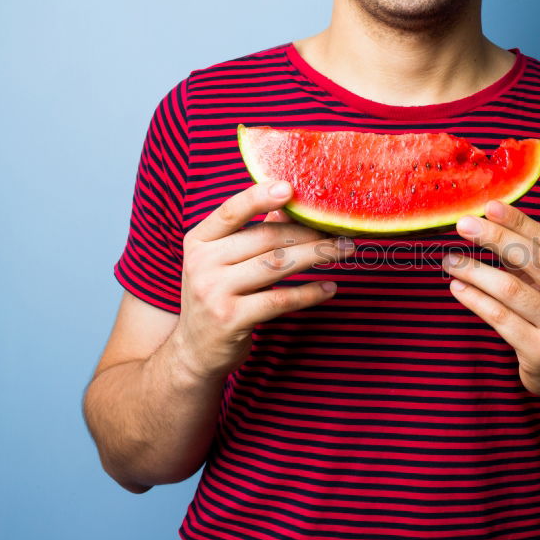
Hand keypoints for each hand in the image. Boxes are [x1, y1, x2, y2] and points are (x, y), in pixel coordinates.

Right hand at [174, 180, 354, 380]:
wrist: (193, 352)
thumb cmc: (217, 297)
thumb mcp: (224, 262)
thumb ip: (254, 234)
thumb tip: (291, 207)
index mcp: (198, 240)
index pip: (231, 211)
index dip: (260, 197)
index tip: (291, 187)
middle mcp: (201, 262)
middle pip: (266, 238)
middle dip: (308, 231)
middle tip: (340, 229)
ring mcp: (213, 292)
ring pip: (277, 265)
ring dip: (317, 255)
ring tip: (345, 250)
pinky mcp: (230, 319)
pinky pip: (279, 300)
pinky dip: (309, 293)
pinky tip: (329, 287)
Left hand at [443, 200, 539, 400]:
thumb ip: (534, 261)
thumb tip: (489, 222)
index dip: (519, 222)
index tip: (490, 206)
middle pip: (535, 260)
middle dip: (496, 238)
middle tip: (464, 225)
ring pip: (511, 290)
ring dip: (476, 271)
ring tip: (451, 260)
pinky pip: (500, 318)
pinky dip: (475, 300)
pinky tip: (458, 288)